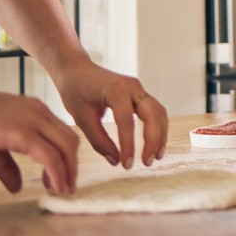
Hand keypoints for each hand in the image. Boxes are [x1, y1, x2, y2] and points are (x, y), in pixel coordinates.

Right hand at [0, 83, 79, 194]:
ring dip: (68, 172)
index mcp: (37, 112)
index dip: (68, 157)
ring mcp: (34, 121)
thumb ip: (7, 166)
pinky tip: (53, 186)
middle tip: (67, 187)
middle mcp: (41, 114)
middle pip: (71, 141)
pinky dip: (56, 173)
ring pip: (65, 148)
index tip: (62, 177)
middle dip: (73, 167)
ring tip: (62, 190)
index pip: (64, 134)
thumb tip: (16, 187)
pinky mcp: (23, 132)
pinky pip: (49, 155)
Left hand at [52, 57, 167, 169]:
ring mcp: (139, 88)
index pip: (127, 121)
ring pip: (159, 112)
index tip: (126, 165)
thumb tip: (116, 161)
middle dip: (154, 139)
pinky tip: (154, 145)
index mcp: (116, 90)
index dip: (128, 145)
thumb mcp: (82, 118)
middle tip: (148, 162)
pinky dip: (157, 128)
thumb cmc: (76, 92)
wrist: (77, 70)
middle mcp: (133, 86)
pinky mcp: (140, 93)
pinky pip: (155, 111)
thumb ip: (99, 141)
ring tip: (155, 157)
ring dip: (160, 135)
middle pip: (153, 114)